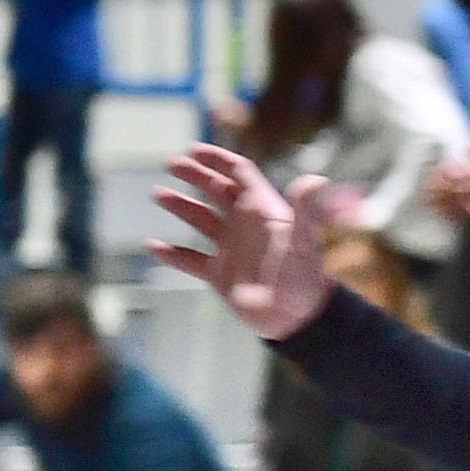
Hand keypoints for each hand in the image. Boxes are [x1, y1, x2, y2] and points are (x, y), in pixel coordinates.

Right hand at [153, 142, 339, 340]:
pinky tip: (154, 246)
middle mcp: (245, 225)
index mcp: (263, 210)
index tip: (193, 150)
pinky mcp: (221, 275)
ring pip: (201, 219)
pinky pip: (191, 260)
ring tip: (159, 194)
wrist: (298, 320)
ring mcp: (232, 250)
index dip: (218, 160)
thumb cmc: (307, 279)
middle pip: (217, 190)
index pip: (239, 174)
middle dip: (195, 175)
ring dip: (181, 206)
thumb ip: (309, 211)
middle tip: (171, 164)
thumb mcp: (307, 242)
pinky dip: (172, 253)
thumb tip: (315, 180)